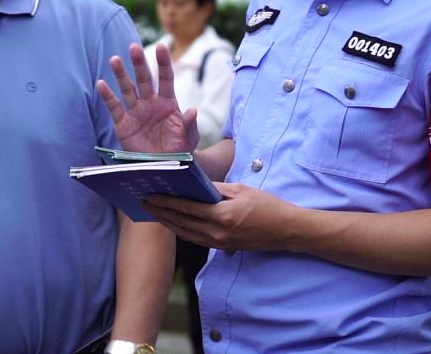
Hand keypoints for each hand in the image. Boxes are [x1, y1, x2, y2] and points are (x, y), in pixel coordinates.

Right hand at [96, 43, 198, 152]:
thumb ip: (189, 124)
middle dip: (139, 63)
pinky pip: (114, 106)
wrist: (163, 166)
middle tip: (133, 47)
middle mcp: (150, 102)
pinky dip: (107, 96)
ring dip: (121, 75)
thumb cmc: (179, 149)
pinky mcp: (123, 123)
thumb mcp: (188, 138)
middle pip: (144, 79)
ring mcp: (135, 111)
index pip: (165, 78)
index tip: (161, 47)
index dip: (163, 63)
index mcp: (167, 102)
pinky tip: (101, 84)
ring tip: (115, 59)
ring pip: (127, 88)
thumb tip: (192, 110)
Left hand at [144, 182, 298, 251]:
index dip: (166, 202)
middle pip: (181, 222)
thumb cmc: (266, 205)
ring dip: (168, 223)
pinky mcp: (223, 247)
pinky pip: (196, 239)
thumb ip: (215, 189)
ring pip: (186, 233)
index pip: (186, 208)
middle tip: (144, 203)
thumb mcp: (241, 190)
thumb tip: (193, 183)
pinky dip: (182, 230)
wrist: (286, 230)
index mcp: (222, 216)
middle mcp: (217, 233)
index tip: (150, 195)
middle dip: (161, 212)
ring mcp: (220, 243)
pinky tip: (174, 223)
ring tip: (154, 213)